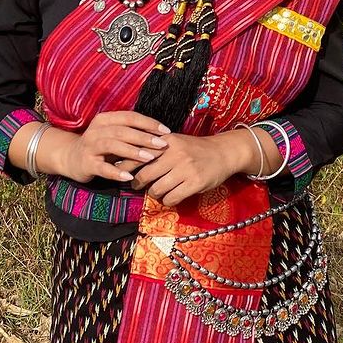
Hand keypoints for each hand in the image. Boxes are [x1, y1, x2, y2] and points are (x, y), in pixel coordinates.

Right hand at [39, 110, 170, 185]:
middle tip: (162, 145)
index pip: (129, 117)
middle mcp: (96, 130)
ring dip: (132, 151)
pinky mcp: (86, 164)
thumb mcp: (113, 134)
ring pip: (112, 146)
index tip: (166, 131)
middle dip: (144, 137)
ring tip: (149, 158)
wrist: (70, 157)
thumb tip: (161, 134)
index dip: (148, 123)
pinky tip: (129, 177)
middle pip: (123, 131)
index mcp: (105, 119)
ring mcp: (90, 146)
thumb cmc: (99, 146)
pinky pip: (103, 168)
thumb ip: (132, 132)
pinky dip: (116, 172)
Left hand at [127, 132, 247, 206]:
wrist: (223, 152)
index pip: (138, 154)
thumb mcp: (175, 141)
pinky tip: (170, 197)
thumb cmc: (195, 148)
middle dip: (137, 183)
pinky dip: (167, 200)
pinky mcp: (195, 183)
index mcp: (167, 141)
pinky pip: (172, 198)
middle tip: (136, 185)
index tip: (120, 172)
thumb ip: (155, 148)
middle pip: (144, 175)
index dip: (126, 166)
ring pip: (157, 189)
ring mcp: (185, 169)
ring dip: (154, 193)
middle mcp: (175, 154)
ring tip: (156, 191)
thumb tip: (127, 159)